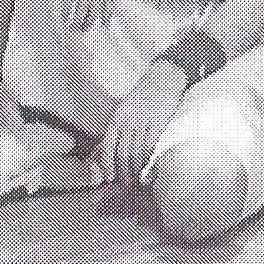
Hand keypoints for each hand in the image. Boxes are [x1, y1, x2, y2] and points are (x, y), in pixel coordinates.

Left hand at [100, 62, 184, 183]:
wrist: (164, 79)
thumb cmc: (143, 97)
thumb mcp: (124, 109)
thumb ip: (114, 131)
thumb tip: (99, 153)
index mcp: (117, 116)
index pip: (108, 146)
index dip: (108, 165)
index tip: (110, 177)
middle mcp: (129, 120)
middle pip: (122, 153)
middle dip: (122, 172)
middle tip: (125, 184)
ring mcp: (144, 121)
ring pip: (137, 153)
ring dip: (136, 170)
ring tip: (137, 180)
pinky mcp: (159, 123)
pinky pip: (151, 147)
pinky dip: (148, 162)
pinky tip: (148, 169)